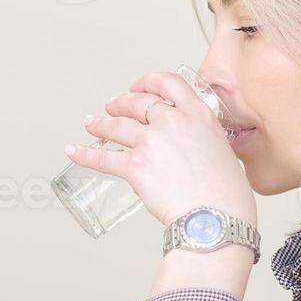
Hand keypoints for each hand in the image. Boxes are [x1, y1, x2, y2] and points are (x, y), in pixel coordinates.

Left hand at [68, 69, 256, 226]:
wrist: (216, 218)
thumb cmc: (226, 195)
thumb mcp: (222, 151)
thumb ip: (202, 140)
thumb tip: (191, 147)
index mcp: (199, 115)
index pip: (168, 84)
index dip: (148, 82)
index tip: (139, 87)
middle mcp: (173, 122)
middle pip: (137, 103)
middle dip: (121, 103)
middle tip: (113, 107)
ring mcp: (151, 142)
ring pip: (116, 126)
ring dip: (100, 124)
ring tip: (91, 124)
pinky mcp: (135, 167)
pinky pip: (103, 158)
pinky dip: (84, 154)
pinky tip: (74, 151)